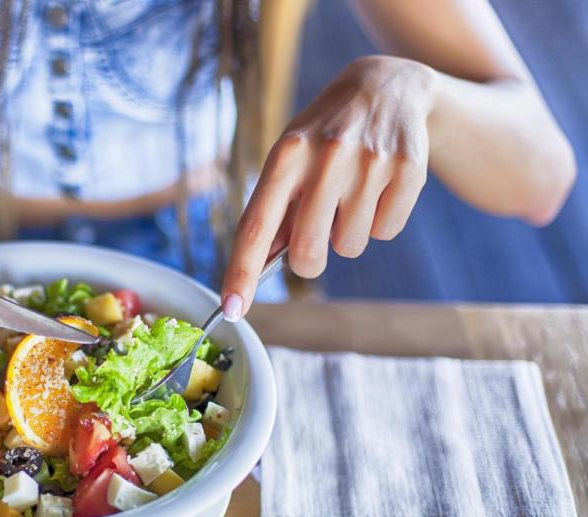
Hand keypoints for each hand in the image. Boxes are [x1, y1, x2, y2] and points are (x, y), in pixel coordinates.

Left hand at [221, 55, 437, 318]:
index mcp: (286, 154)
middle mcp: (327, 156)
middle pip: (308, 252)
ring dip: (348, 234)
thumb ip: (277, 207)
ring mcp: (371, 162)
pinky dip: (380, 221)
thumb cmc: (325, 133)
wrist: (389, 85)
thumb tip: (260, 266)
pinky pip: (386, 232)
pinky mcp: (409, 169)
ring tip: (351, 194)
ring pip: (350, 246)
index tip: (230, 310)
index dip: (241, 273)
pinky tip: (378, 187)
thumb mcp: (292, 156)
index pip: (256, 226)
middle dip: (309, 262)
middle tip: (315, 239)